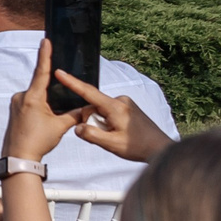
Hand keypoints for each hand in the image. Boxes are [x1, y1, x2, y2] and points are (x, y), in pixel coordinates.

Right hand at [6, 40, 174, 166]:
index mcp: (115, 107)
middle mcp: (120, 100)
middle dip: (92, 121)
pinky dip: (107, 123)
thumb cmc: (138, 146)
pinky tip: (118, 133)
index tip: (59, 72)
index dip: (72, 83)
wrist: (160, 148)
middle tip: (105, 137)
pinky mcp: (127, 108)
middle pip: (92, 106)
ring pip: (99, 111)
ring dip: (100, 123)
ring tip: (115, 137)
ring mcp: (125, 103)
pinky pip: (107, 112)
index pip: (88, 92)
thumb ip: (91, 134)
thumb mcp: (111, 144)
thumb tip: (77, 127)